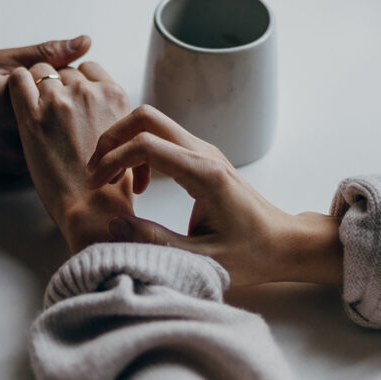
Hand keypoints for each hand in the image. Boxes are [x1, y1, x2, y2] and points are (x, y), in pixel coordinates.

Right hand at [0, 36, 90, 173]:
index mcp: (22, 104)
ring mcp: (22, 158)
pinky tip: (14, 128)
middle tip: (35, 92)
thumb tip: (84, 42)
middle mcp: (24, 137)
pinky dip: (42, 141)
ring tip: (15, 112)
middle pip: (68, 117)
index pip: (71, 88)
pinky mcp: (17, 172)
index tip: (47, 73)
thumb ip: (44, 54)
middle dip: (64, 103)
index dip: (65, 78)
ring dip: (55, 125)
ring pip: (58, 138)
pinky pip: (44, 153)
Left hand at [7, 61, 133, 252]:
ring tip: (36, 112)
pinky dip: (17, 85)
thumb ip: (113, 118)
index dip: (77, 82)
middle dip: (57, 87)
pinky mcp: (32, 116)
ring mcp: (60, 101)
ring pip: (41, 71)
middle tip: (52, 113)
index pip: (90, 69)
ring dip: (36, 86)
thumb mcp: (126, 141)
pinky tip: (19, 102)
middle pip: (65, 71)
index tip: (71, 100)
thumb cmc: (110, 186)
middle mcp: (89, 92)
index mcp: (115, 96)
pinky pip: (18, 79)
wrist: (92, 209)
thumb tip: (101, 113)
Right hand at [85, 105, 342, 285]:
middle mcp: (204, 154)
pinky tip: (139, 185)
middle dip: (112, 139)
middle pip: (146, 118)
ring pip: (153, 124)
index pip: (145, 145)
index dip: (112, 161)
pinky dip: (140, 152)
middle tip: (96, 173)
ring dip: (124, 144)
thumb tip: (114, 225)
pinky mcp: (203, 158)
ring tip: (112, 180)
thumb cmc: (251, 254)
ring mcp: (205, 152)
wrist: (284, 243)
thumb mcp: (201, 258)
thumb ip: (155, 242)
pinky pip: (163, 139)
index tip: (96, 186)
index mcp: (204, 174)